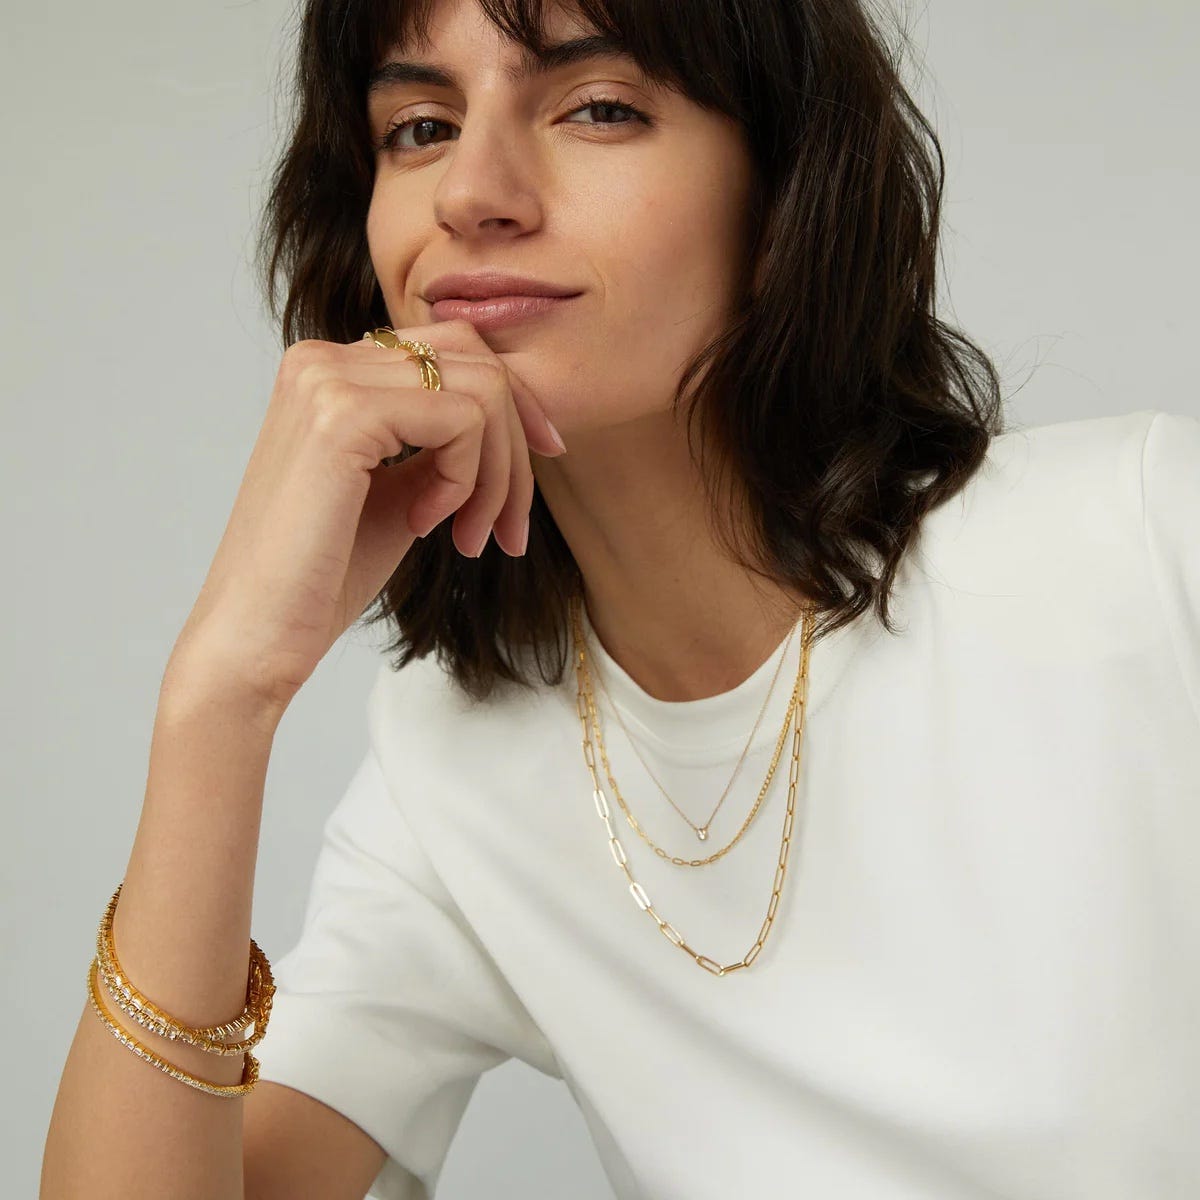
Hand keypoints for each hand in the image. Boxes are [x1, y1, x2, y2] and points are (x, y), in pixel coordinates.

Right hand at [167, 318, 564, 713]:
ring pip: (481, 391)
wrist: (259, 635)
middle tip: (508, 527)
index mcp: (331, 368)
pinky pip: (463, 421)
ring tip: (471, 536)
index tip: (541, 463)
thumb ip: (442, 443)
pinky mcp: (343, 415)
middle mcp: (323, 358)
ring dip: (498, 474)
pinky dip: (468, 480)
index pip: (456, 349)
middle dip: (517, 446)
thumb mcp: (401, 490)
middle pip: (477, 361)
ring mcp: (328, 379)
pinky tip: (428, 525)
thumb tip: (515, 417)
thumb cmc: (325, 573)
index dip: (516, 405)